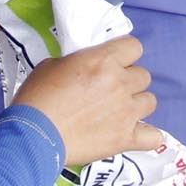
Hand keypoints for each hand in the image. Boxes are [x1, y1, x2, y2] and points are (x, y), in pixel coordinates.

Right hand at [11, 36, 162, 166]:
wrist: (32, 136)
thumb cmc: (36, 99)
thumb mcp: (52, 66)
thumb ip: (77, 63)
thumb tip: (85, 69)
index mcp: (104, 60)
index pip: (134, 47)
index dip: (124, 55)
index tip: (114, 64)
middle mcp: (120, 83)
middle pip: (144, 75)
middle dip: (129, 82)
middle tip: (110, 92)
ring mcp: (126, 112)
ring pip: (150, 101)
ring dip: (136, 105)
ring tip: (119, 113)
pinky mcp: (125, 138)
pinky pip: (153, 137)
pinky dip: (146, 137)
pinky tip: (134, 135)